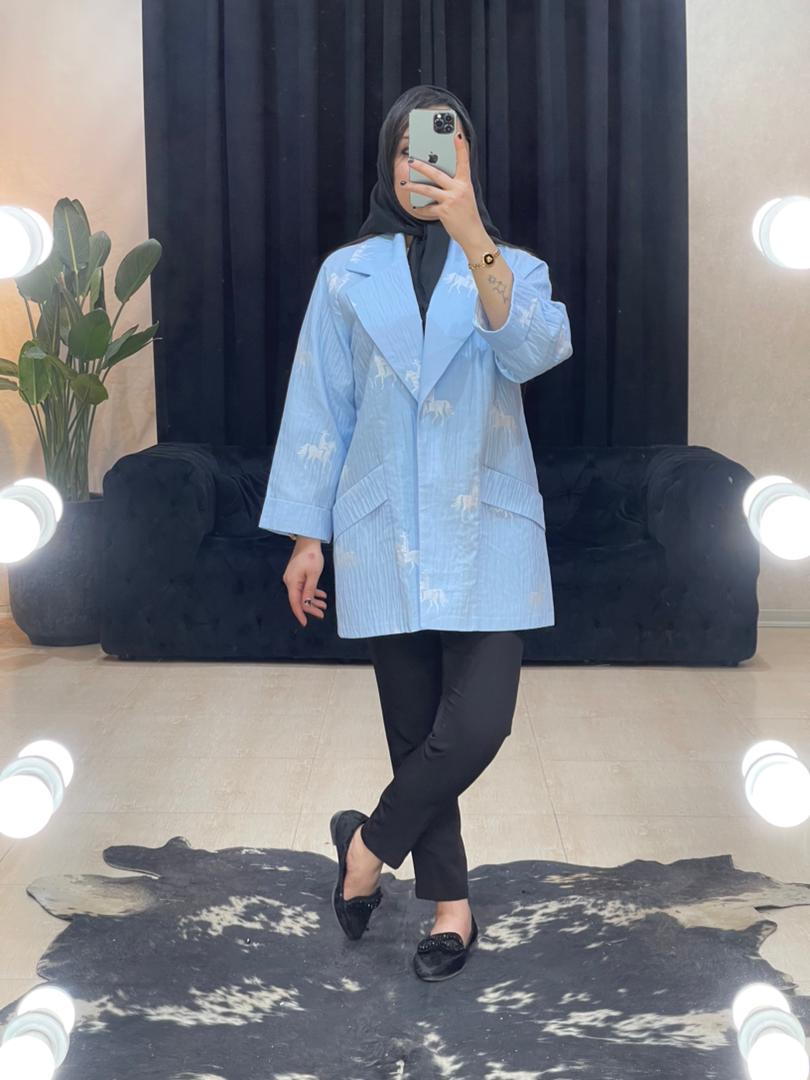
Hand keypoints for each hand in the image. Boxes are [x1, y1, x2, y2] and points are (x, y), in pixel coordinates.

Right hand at [282, 542, 327, 625]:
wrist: (308, 541)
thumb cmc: (312, 556)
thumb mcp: (313, 575)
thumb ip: (310, 590)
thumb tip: (306, 604)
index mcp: (292, 582)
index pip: (295, 602)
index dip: (300, 613)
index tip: (305, 623)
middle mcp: (290, 581)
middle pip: (299, 599)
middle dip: (311, 607)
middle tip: (322, 614)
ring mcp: (293, 578)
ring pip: (302, 594)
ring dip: (313, 600)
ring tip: (324, 605)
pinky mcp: (297, 575)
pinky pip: (304, 587)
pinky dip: (312, 592)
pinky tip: (321, 595)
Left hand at [400, 130, 483, 247]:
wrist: (473, 234)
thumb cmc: (468, 215)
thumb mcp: (465, 196)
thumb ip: (454, 187)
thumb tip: (437, 180)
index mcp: (465, 183)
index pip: (464, 161)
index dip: (461, 147)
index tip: (457, 134)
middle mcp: (458, 189)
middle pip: (436, 174)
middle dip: (422, 167)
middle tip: (411, 160)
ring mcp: (450, 200)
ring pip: (427, 189)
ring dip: (413, 186)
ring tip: (404, 184)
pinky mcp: (444, 211)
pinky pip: (428, 208)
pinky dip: (422, 209)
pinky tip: (416, 208)